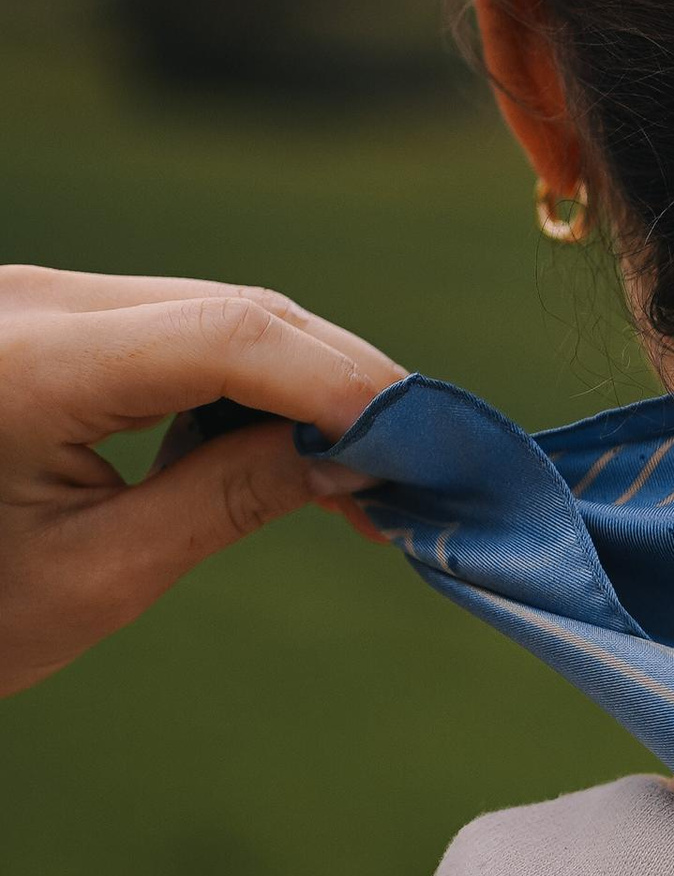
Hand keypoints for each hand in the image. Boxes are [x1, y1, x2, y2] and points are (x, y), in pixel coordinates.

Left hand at [0, 268, 401, 697]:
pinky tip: (296, 445)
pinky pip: (173, 329)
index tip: (429, 444)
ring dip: (305, 381)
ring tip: (373, 469)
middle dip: (344, 382)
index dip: (346, 382)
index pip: (229, 335)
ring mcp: (34, 300)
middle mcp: (29, 299)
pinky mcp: (44, 320)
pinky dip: (247, 381)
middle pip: (233, 310)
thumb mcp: (96, 576)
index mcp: (24, 362)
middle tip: (431, 463)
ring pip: (214, 313)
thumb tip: (359, 461)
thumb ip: (232, 499)